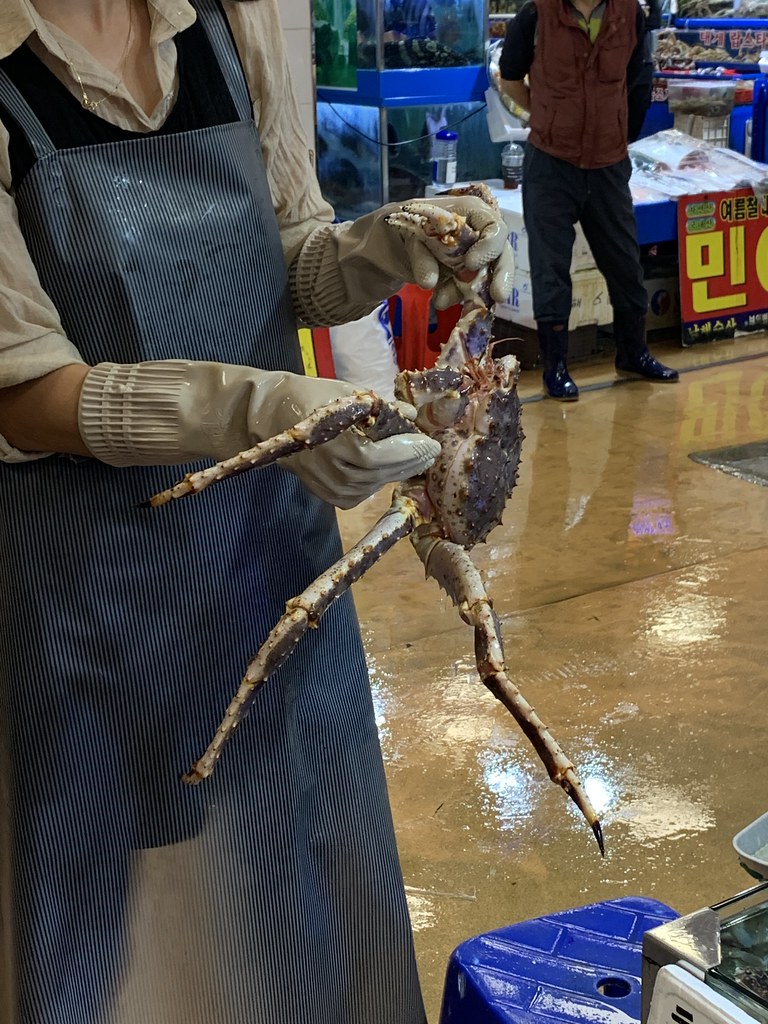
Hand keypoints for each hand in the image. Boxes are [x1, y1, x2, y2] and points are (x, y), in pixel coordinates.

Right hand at [254, 374, 441, 507]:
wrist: (271, 416)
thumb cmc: (310, 396)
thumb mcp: (347, 392)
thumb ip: (381, 407)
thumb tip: (411, 415)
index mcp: (333, 442)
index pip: (378, 457)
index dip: (407, 452)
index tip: (431, 443)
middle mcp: (329, 469)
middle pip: (379, 474)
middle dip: (409, 462)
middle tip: (429, 451)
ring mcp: (327, 486)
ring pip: (373, 486)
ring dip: (397, 472)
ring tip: (415, 457)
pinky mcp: (327, 495)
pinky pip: (361, 494)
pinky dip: (378, 481)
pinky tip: (390, 468)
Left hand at [390, 193, 514, 307]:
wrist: (395, 243)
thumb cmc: (405, 226)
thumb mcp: (407, 234)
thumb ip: (421, 256)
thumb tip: (430, 282)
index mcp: (470, 212)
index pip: (493, 226)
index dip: (489, 246)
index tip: (472, 264)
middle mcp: (479, 234)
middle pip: (501, 254)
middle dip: (501, 276)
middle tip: (498, 296)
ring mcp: (474, 257)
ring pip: (486, 277)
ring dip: (468, 293)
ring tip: (441, 300)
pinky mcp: (465, 276)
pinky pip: (469, 289)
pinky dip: (456, 296)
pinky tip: (440, 299)